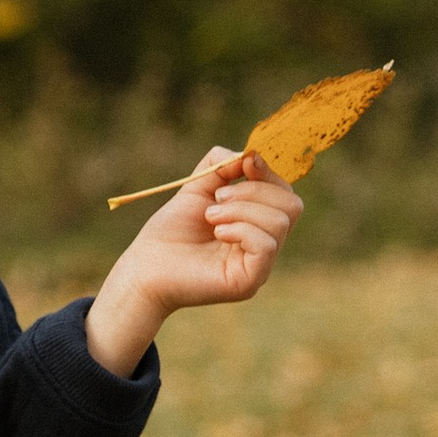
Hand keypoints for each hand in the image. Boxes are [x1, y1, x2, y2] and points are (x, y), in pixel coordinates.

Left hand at [86, 146, 303, 375]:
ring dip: (241, 209)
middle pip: (292, 205)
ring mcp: (260, 264)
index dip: (269, 172)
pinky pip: (267, 245)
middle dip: (253, 191)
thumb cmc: (170, 231)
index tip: (244, 164)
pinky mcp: (250, 281)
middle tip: (217, 199)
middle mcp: (264, 244)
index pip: (285, 193)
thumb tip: (250, 155)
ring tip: (210, 217)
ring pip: (280, 222)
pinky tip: (217, 233)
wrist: (145, 267)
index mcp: (257, 223)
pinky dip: (241, 230)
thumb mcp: (197, 187)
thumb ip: (222, 165)